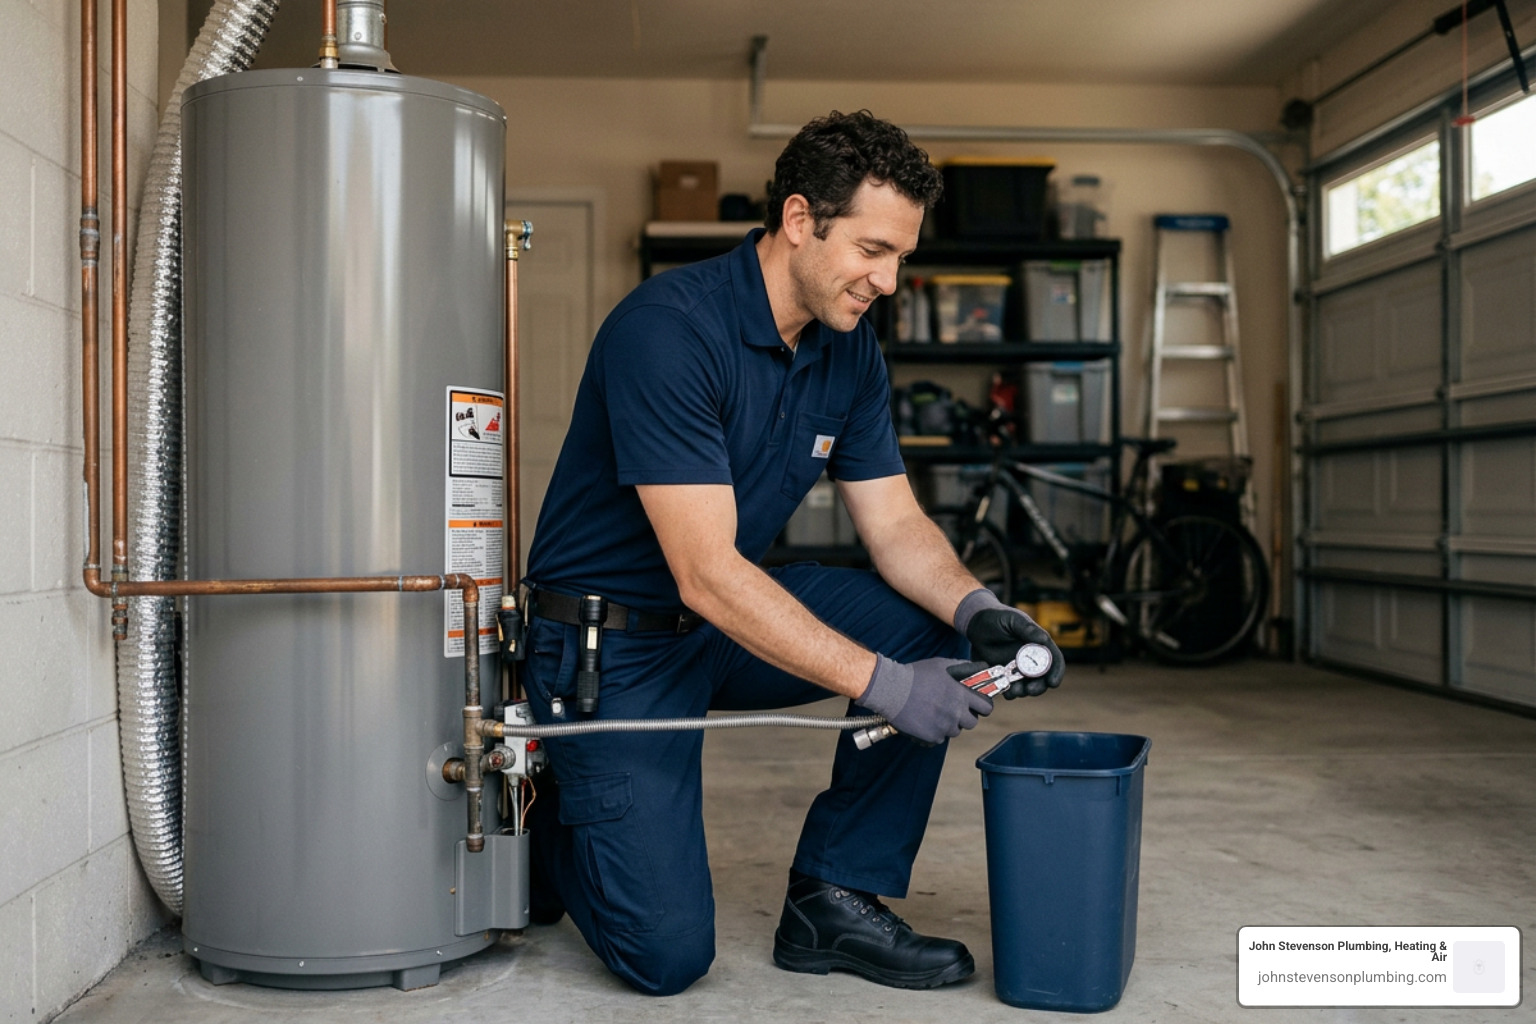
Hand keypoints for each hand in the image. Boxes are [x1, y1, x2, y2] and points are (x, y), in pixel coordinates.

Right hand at [857, 655, 993, 744]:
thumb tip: (978, 668)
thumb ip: (963, 667)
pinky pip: (940, 737)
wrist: (892, 690)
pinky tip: (925, 719)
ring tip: (935, 712)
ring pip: (955, 731)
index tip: (977, 705)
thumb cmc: (916, 675)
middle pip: (972, 723)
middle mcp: (956, 712)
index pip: (986, 707)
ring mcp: (944, 726)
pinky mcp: (932, 736)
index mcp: (961, 695)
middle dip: (965, 717)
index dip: (983, 706)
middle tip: (954, 710)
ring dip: (949, 724)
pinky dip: (935, 731)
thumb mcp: (941, 665)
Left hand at [954, 589, 1064, 697]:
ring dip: (1023, 691)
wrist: (975, 623)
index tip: (1053, 683)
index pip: (1054, 660)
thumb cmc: (997, 617)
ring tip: (1014, 691)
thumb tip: (1044, 638)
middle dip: (1038, 687)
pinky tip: (1004, 691)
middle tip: (1030, 690)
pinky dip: (1008, 692)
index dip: (1056, 672)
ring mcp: (1017, 668)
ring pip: (1026, 685)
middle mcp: (1031, 659)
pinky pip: (1009, 687)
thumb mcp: (1013, 619)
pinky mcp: (1003, 674)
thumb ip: (1027, 629)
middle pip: (1042, 678)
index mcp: (1038, 645)